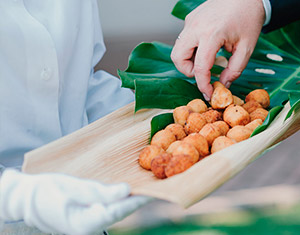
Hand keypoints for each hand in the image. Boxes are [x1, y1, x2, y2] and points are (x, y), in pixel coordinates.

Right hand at [0, 169, 150, 234]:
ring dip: (134, 199)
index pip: (119, 210)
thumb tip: (126, 191)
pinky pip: (112, 208)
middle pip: (123, 212)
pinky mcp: (91, 216)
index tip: (156, 190)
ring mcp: (91, 223)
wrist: (28, 200)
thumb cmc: (45, 191)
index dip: (139, 200)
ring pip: (119, 210)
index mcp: (85, 222)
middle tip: (161, 185)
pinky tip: (133, 189)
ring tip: (152, 185)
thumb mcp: (70, 188)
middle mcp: (91, 226)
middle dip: (142, 199)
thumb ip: (98, 191)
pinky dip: (123, 199)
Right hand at [171, 0, 264, 99]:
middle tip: (204, 73)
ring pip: (177, 48)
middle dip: (188, 71)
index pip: (200, 67)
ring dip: (188, 60)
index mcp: (212, 34)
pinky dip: (192, 47)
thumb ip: (235, 70)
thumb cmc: (249, 21)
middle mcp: (196, 27)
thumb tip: (223, 84)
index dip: (203, 85)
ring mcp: (191, 21)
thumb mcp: (247, 49)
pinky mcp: (190, 18)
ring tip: (207, 59)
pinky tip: (208, 46)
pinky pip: (184, 38)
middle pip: (177, 58)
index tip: (208, 93)